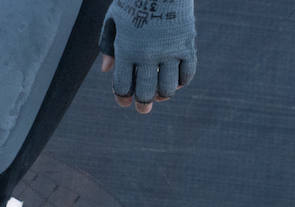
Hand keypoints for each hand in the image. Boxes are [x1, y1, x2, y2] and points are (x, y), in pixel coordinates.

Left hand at [99, 0, 196, 114]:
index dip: (123, 98)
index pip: (123, 86)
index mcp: (126, 49)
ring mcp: (169, 51)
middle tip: (143, 108)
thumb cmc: (133, 0)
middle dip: (143, 105)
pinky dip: (181, 82)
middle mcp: (148, 54)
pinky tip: (175, 79)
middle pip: (146, 93)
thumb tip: (107, 70)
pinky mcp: (187, 46)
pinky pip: (187, 76)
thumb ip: (108, 45)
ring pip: (168, 89)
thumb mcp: (114, 19)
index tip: (125, 101)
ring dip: (162, 95)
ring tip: (159, 94)